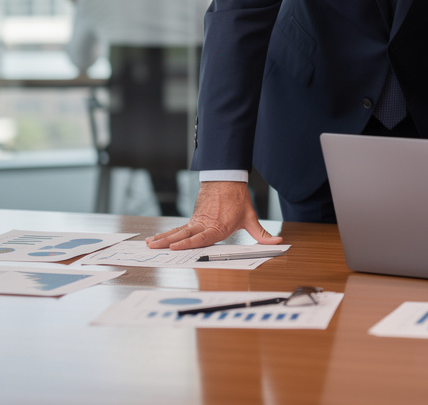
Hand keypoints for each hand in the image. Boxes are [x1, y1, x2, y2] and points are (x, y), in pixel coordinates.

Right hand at [145, 181, 281, 249]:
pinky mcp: (193, 218)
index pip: (201, 237)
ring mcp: (197, 221)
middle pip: (184, 235)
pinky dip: (167, 234)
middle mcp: (204, 225)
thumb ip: (262, 234)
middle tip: (154, 248)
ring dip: (163, 238)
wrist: (227, 179)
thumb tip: (277, 243)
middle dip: (168, 242)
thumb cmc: (237, 198)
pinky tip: (157, 239)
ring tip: (149, 244)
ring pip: (178, 231)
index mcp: (218, 227)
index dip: (188, 243)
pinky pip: (179, 228)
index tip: (174, 247)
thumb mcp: (250, 217)